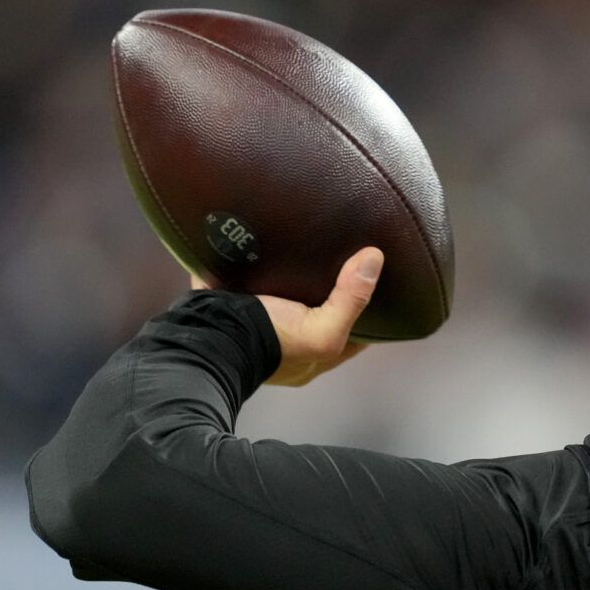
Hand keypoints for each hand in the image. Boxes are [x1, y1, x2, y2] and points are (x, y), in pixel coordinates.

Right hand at [192, 247, 382, 386]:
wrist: (207, 336)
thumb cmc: (270, 345)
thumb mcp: (321, 331)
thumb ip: (350, 300)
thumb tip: (374, 258)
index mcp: (314, 353)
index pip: (355, 332)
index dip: (373, 311)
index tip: (382, 279)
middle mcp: (290, 338)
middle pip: (321, 308)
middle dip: (335, 286)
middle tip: (353, 251)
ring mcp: (261, 318)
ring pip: (289, 290)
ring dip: (298, 271)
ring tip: (319, 237)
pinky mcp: (236, 296)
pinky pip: (256, 274)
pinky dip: (264, 260)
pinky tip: (279, 236)